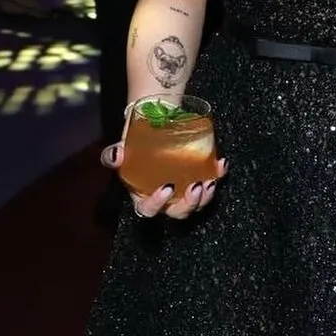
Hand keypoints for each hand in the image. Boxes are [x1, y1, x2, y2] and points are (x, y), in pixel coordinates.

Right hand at [101, 142, 227, 219]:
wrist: (155, 124)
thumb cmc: (137, 142)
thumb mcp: (124, 147)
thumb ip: (114, 154)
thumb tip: (116, 154)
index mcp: (144, 195)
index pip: (148, 210)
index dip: (157, 204)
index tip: (167, 187)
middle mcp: (166, 198)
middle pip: (178, 212)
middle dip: (189, 204)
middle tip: (196, 187)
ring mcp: (184, 189)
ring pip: (197, 204)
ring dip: (206, 196)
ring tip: (210, 181)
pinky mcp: (200, 177)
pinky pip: (211, 181)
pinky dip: (218, 175)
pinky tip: (221, 164)